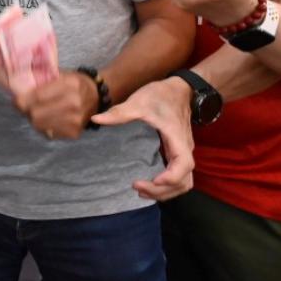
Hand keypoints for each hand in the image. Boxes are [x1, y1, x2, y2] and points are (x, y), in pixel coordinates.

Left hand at [11, 69, 96, 140]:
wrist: (96, 96)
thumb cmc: (74, 84)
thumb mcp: (61, 75)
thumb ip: (42, 81)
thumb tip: (19, 90)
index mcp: (70, 84)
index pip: (38, 96)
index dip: (22, 100)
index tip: (16, 100)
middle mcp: (74, 103)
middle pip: (36, 114)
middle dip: (27, 110)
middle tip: (25, 107)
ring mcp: (75, 120)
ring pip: (40, 125)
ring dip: (34, 119)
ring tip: (37, 112)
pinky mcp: (74, 133)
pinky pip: (48, 133)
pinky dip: (44, 126)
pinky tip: (48, 119)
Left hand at [91, 78, 194, 200]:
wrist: (179, 89)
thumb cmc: (162, 95)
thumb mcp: (139, 101)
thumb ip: (119, 113)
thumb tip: (95, 120)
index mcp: (177, 139)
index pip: (184, 165)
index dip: (170, 177)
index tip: (152, 180)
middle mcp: (184, 150)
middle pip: (184, 182)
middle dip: (162, 190)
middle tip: (137, 187)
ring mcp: (182, 153)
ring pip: (183, 183)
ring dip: (165, 191)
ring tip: (141, 190)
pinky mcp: (177, 154)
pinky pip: (178, 177)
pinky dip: (166, 186)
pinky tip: (149, 184)